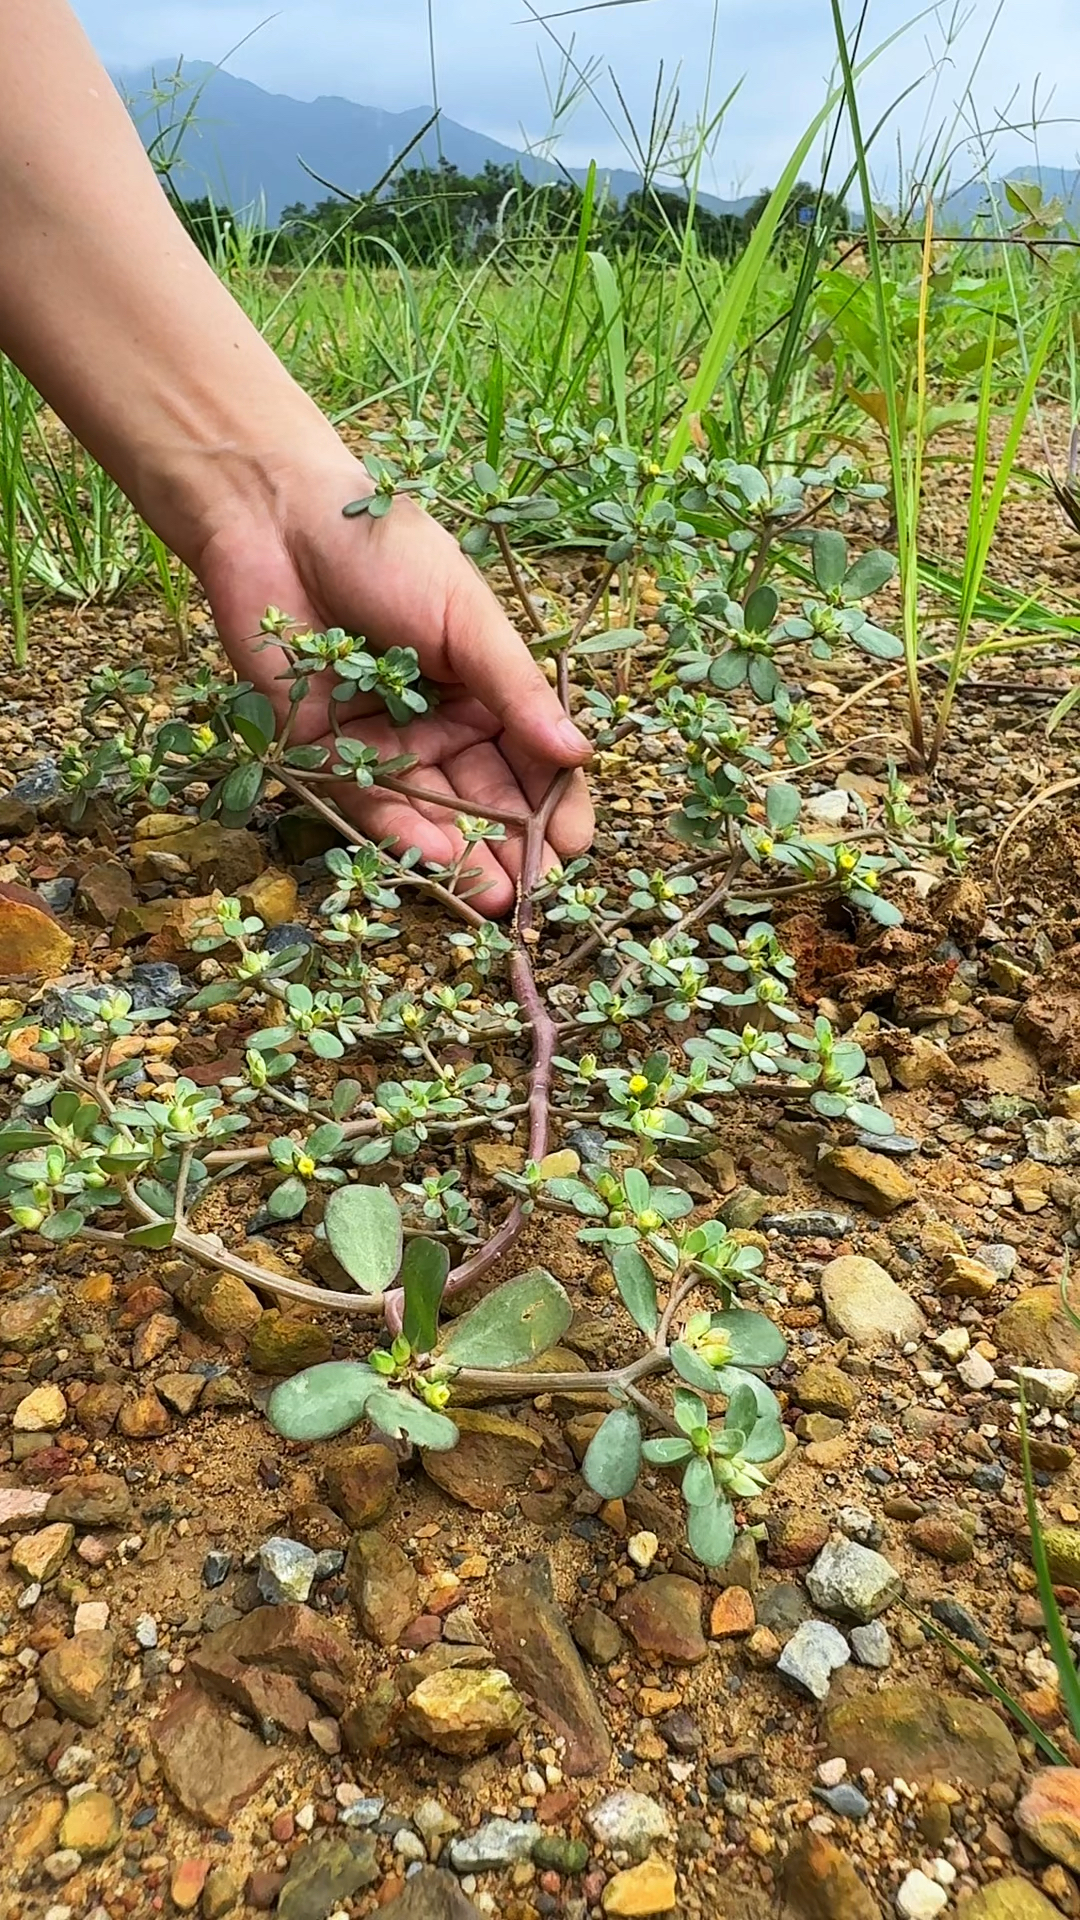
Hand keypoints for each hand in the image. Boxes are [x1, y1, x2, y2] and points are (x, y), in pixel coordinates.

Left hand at [193, 450, 593, 914]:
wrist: (275, 520)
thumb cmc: (385, 550)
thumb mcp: (467, 618)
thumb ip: (516, 690)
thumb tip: (579, 753)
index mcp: (484, 685)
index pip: (532, 756)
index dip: (556, 802)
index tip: (576, 846)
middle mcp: (440, 721)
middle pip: (487, 797)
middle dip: (515, 847)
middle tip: (541, 893)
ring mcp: (386, 742)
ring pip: (434, 812)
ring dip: (467, 856)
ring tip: (498, 897)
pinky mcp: (324, 754)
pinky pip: (371, 804)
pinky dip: (405, 834)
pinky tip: (441, 860)